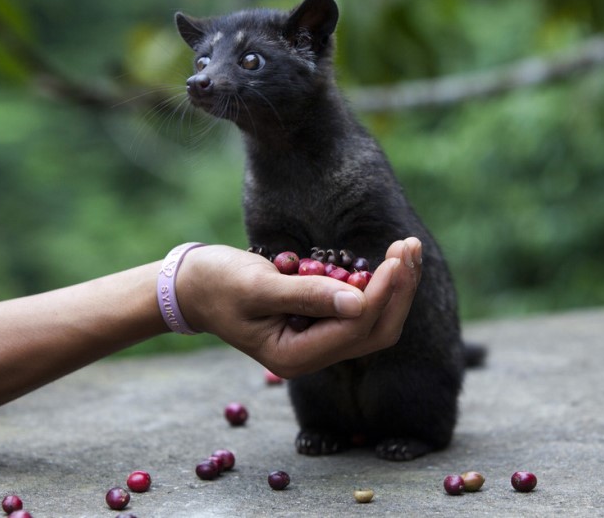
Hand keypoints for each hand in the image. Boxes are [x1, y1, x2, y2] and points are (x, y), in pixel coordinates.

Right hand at [177, 238, 422, 376]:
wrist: (194, 286)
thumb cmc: (218, 284)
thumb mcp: (258, 287)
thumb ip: (308, 296)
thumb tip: (358, 302)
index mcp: (296, 357)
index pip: (354, 329)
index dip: (380, 294)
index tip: (395, 258)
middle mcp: (313, 355)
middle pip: (375, 331)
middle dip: (398, 290)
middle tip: (409, 247)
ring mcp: (318, 340)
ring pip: (373, 321)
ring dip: (394, 286)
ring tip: (407, 248)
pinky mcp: (320, 322)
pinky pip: (360, 309)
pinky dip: (378, 285)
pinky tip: (388, 259)